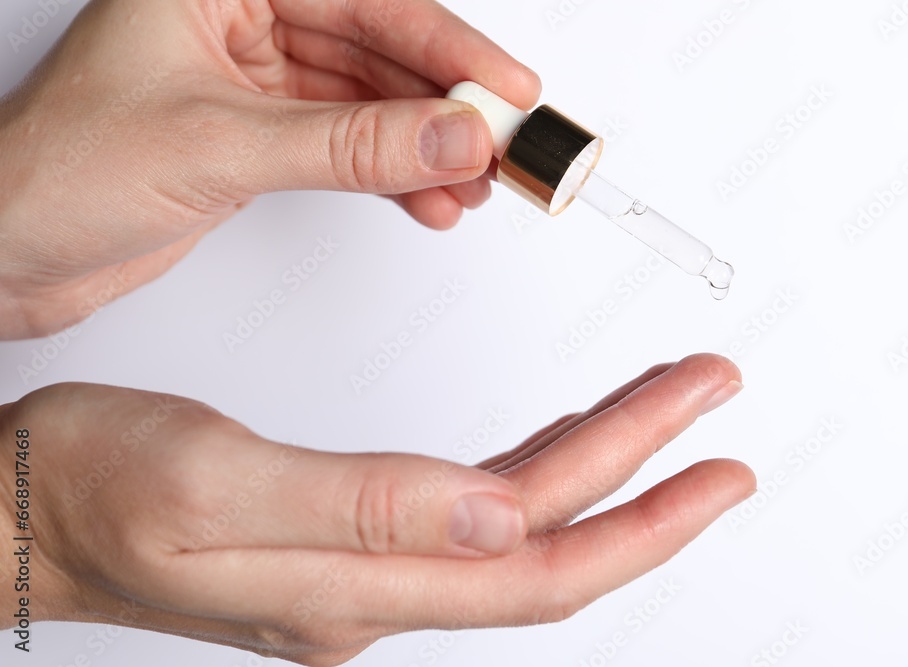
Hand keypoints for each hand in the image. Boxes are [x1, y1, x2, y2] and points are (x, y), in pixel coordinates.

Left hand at [0, 0, 540, 338]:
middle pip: (378, 50)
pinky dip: (391, 176)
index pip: (365, 2)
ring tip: (474, 186)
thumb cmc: (58, 172)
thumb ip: (349, 145)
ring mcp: (255, 81)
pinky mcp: (259, 139)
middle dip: (447, 106)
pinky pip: (349, 147)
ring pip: (370, 103)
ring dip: (426, 149)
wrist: (8, 255)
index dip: (447, 49)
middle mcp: (241, 19)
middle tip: (507, 147)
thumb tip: (450, 137)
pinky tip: (427, 200)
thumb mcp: (222, 146)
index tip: (508, 92)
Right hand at [0, 354, 751, 665]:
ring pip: (519, 528)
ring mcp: (363, 573)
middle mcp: (373, 592)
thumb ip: (363, 507)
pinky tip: (560, 443)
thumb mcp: (216, 483)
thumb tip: (498, 521)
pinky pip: (473, 513)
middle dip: (645, 481)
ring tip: (658, 414)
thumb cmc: (98, 489)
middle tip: (713, 417)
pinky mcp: (347, 542)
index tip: (716, 465)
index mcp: (354, 585)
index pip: (538, 562)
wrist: (31, 511)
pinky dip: (536, 472)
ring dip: (599, 470)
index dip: (641, 519)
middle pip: (549, 545)